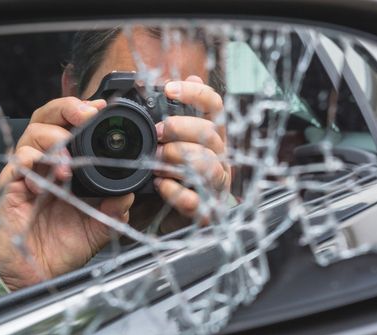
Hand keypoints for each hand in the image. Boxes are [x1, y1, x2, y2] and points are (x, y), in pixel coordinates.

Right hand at [0, 97, 134, 290]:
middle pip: (47, 119)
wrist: (42, 273)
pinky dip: (31, 168)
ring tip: (67, 166)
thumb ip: (115, 208)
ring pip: (30, 137)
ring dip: (52, 142)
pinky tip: (45, 186)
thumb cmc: (67, 245)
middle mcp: (46, 163)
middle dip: (65, 110)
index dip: (82, 112)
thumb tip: (129, 193)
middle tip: (83, 116)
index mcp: (68, 165)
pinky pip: (16, 167)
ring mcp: (27, 174)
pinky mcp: (11, 189)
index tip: (100, 108)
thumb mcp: (99, 225)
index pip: (71, 126)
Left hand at [154, 75, 229, 217]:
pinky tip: (161, 185)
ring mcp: (217, 182)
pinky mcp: (208, 209)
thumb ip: (181, 113)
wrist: (181, 215)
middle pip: (209, 132)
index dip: (194, 92)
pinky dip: (176, 192)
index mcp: (213, 135)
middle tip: (158, 133)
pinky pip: (196, 199)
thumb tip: (188, 75)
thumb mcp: (178, 140)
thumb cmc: (179, 173)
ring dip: (177, 159)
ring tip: (156, 162)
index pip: (214, 105)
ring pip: (208, 165)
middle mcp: (220, 155)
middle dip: (180, 129)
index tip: (169, 89)